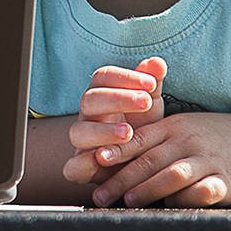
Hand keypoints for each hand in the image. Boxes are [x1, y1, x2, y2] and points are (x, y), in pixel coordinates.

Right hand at [63, 57, 166, 186]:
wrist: (135, 165)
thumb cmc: (140, 130)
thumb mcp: (149, 107)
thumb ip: (151, 85)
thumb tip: (157, 62)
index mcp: (101, 97)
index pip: (102, 77)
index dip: (125, 77)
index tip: (151, 83)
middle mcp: (88, 116)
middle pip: (89, 99)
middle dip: (117, 98)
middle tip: (145, 102)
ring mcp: (83, 142)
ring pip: (78, 132)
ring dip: (103, 131)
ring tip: (129, 133)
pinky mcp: (81, 168)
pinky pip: (73, 167)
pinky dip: (82, 164)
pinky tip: (102, 160)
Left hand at [87, 111, 230, 207]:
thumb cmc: (201, 138)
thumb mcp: (174, 130)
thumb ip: (145, 142)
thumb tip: (102, 160)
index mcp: (170, 127)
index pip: (138, 140)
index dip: (117, 150)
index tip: (95, 160)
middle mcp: (187, 141)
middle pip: (150, 160)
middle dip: (123, 179)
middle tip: (100, 194)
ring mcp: (208, 159)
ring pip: (175, 174)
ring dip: (150, 188)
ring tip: (129, 200)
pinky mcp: (228, 179)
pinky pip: (207, 189)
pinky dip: (190, 198)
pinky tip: (173, 204)